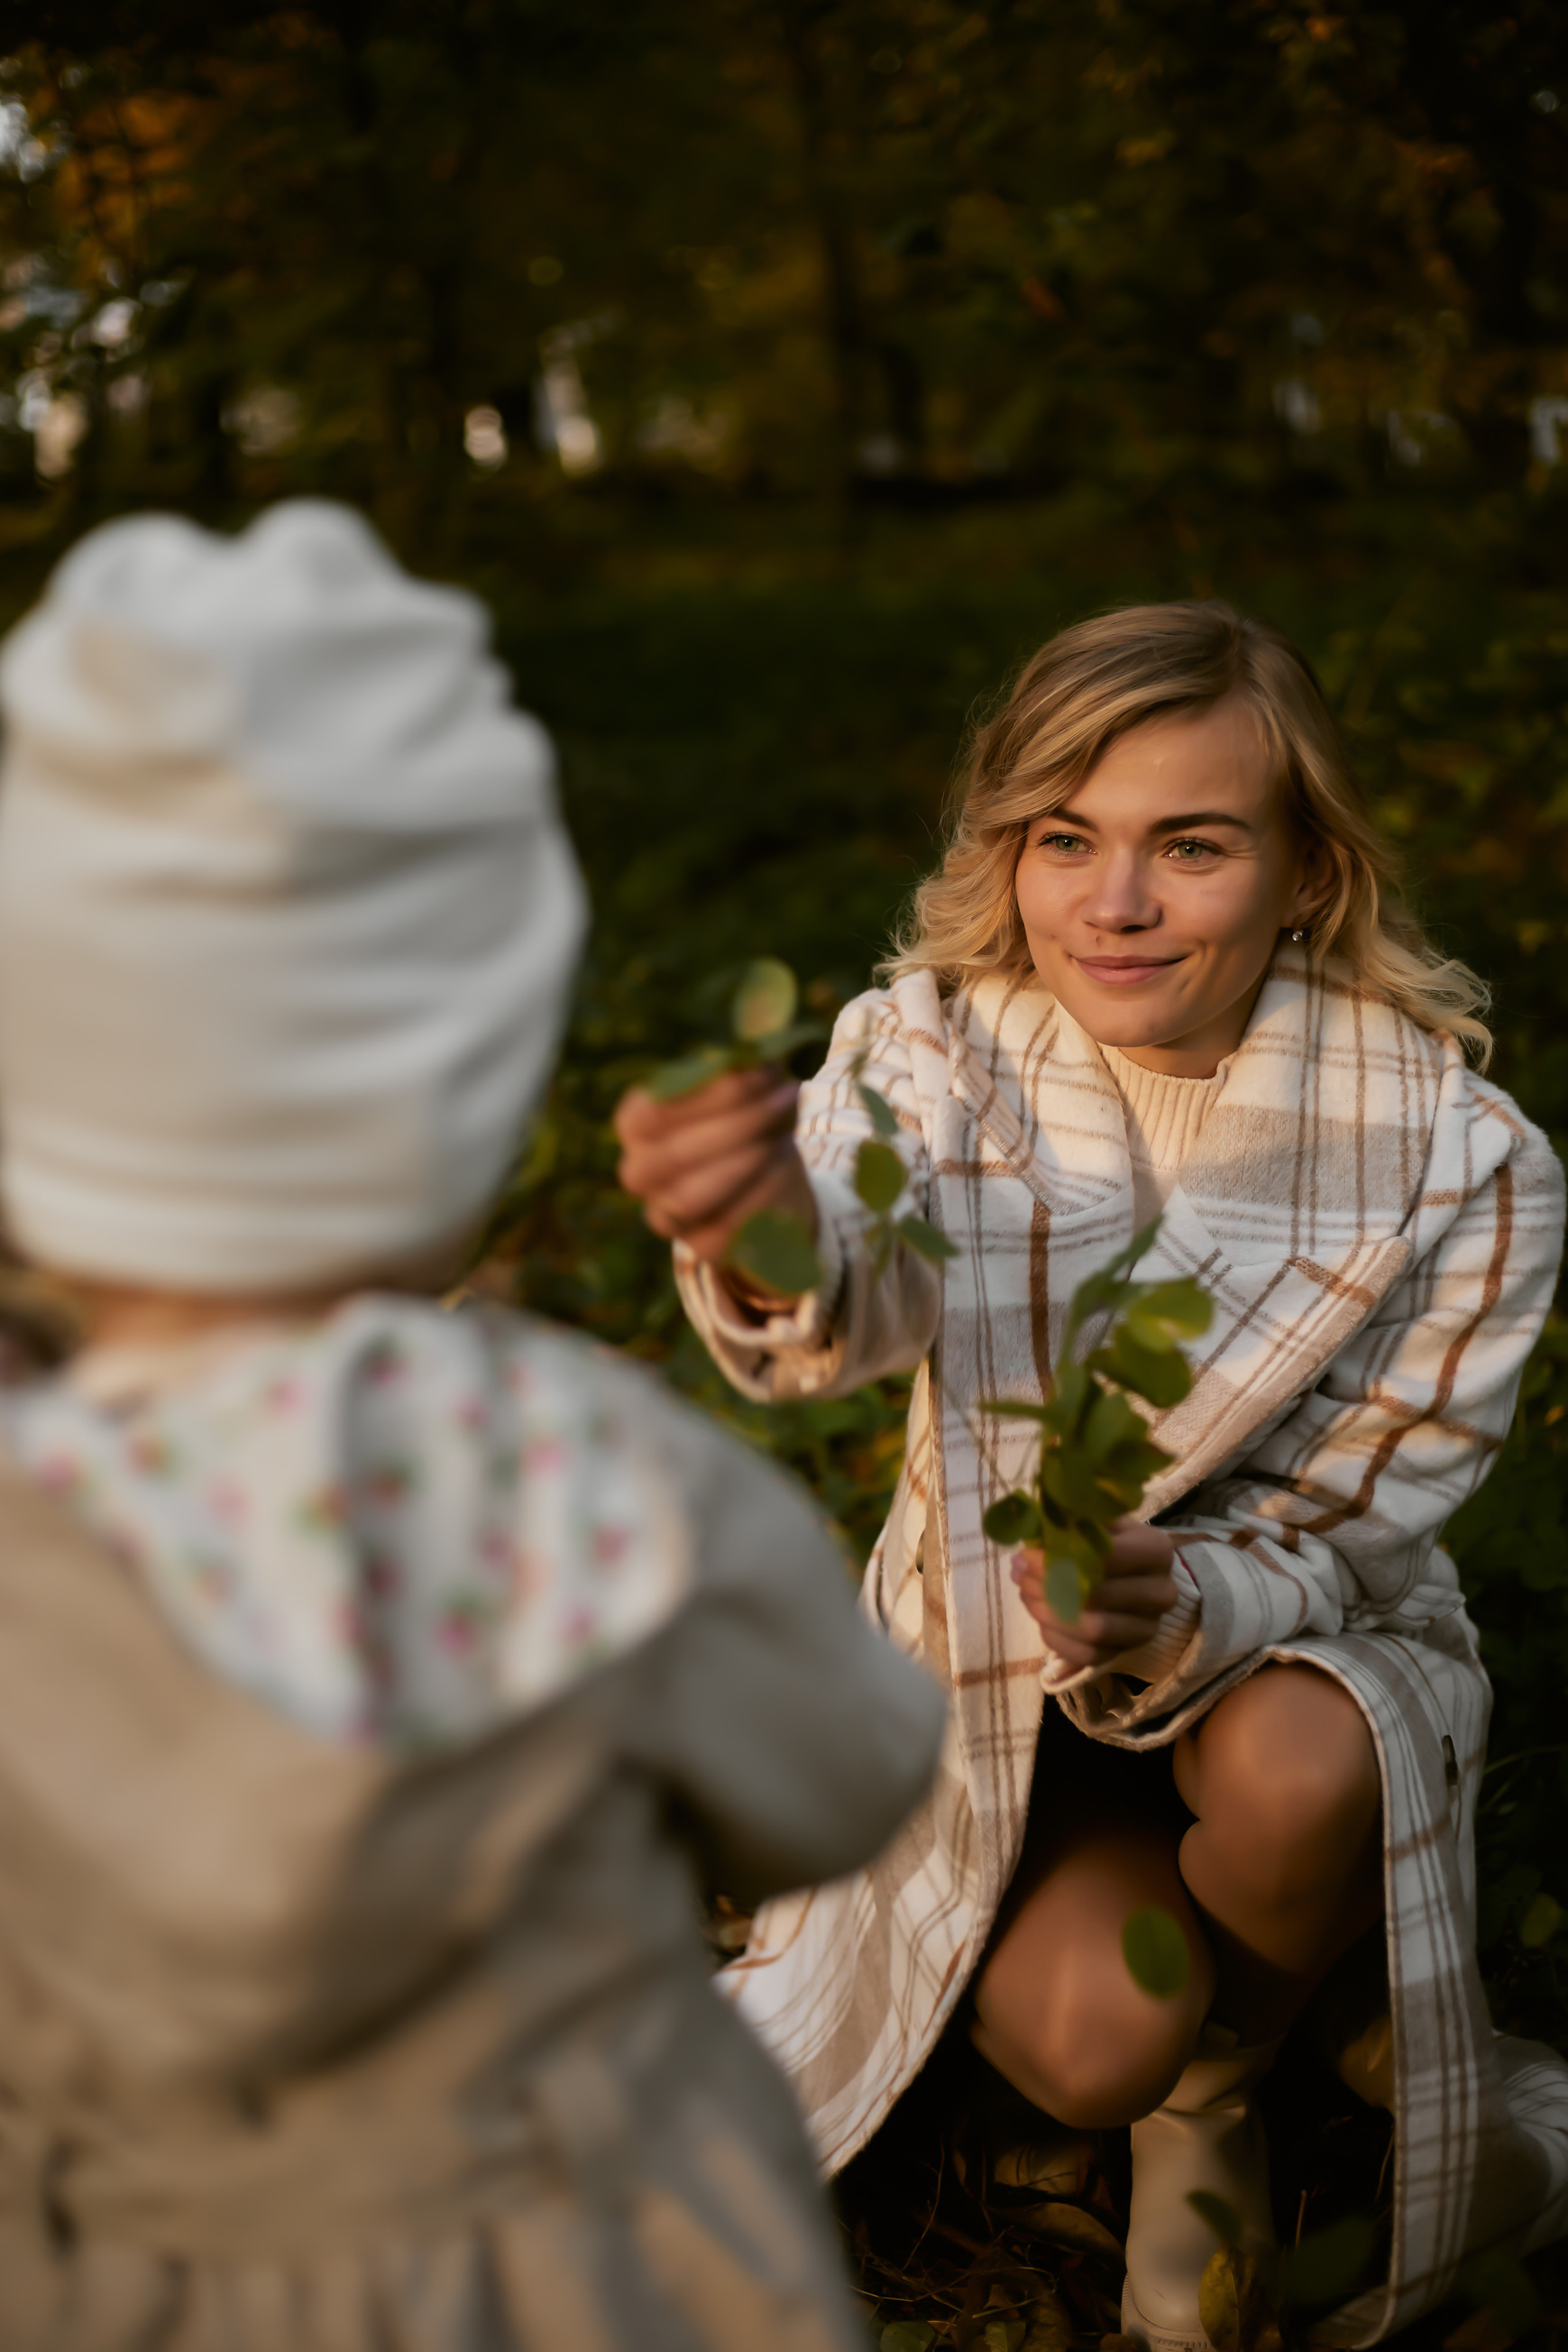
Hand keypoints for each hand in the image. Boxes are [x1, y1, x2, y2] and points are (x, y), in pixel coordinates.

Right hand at [614, 1065, 817, 1288]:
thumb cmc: (748, 1119)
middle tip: (787, 1095)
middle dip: (737, 1123)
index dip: (709, 1093)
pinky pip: (727, 1226)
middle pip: (673, 1155)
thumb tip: (758, 1057)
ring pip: (692, 1196)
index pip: (652, 1112)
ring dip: (747, 1158)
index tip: (763, 1071)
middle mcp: (639, 1173)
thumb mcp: (746, 1089)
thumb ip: (744, 1072)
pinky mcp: (703, 1247)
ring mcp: (667, 1216)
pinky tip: (785, 1162)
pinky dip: (762, 1190)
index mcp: (636, 1125)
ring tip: (787, 1131)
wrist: (769, 1179)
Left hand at [1010, 1520, 1178, 1671]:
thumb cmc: (1109, 1542)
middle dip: (1047, 1586)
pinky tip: (1040, 1617)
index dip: (1058, 1558)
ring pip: (1092, 1630)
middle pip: (1097, 1596)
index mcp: (1157, 1551)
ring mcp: (1147, 1627)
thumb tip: (1033, 1522)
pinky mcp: (1128, 1651)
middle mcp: (1161, 1592)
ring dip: (1048, 1613)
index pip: (1106, 1558)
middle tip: (1019, 1573)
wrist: (1133, 1577)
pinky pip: (1087, 1655)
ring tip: (1025, 1593)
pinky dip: (1057, 1638)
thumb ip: (1073, 1519)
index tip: (1025, 1554)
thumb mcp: (1098, 1522)